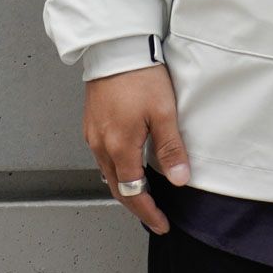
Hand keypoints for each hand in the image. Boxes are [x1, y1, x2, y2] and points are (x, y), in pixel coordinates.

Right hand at [83, 64, 191, 234]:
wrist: (116, 48)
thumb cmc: (139, 75)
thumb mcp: (163, 111)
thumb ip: (170, 148)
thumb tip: (180, 180)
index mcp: (119, 147)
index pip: (133, 193)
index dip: (148, 212)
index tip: (161, 224)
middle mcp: (100, 145)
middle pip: (117, 188)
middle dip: (136, 205)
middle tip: (155, 216)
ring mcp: (93, 134)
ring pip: (108, 173)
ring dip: (125, 188)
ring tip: (144, 195)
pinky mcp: (92, 123)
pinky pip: (103, 157)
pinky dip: (117, 169)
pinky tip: (129, 166)